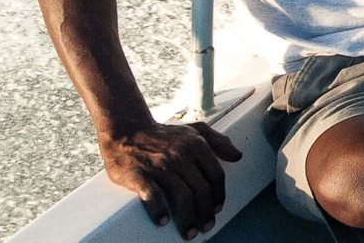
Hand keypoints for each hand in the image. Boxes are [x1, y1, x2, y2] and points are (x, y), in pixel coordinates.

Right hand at [100, 121, 242, 239]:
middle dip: (206, 213)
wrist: (125, 131)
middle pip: (201, 190)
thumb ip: (218, 141)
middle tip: (206, 227)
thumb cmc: (163, 136)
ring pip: (181, 197)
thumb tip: (238, 155)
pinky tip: (163, 222)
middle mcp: (180, 155)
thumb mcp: (194, 131)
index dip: (219, 196)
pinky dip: (159, 211)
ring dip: (187, 219)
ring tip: (189, 233)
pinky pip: (153, 196)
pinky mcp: (139, 174)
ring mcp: (160, 166)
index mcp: (197, 145)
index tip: (217, 210)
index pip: (216, 175)